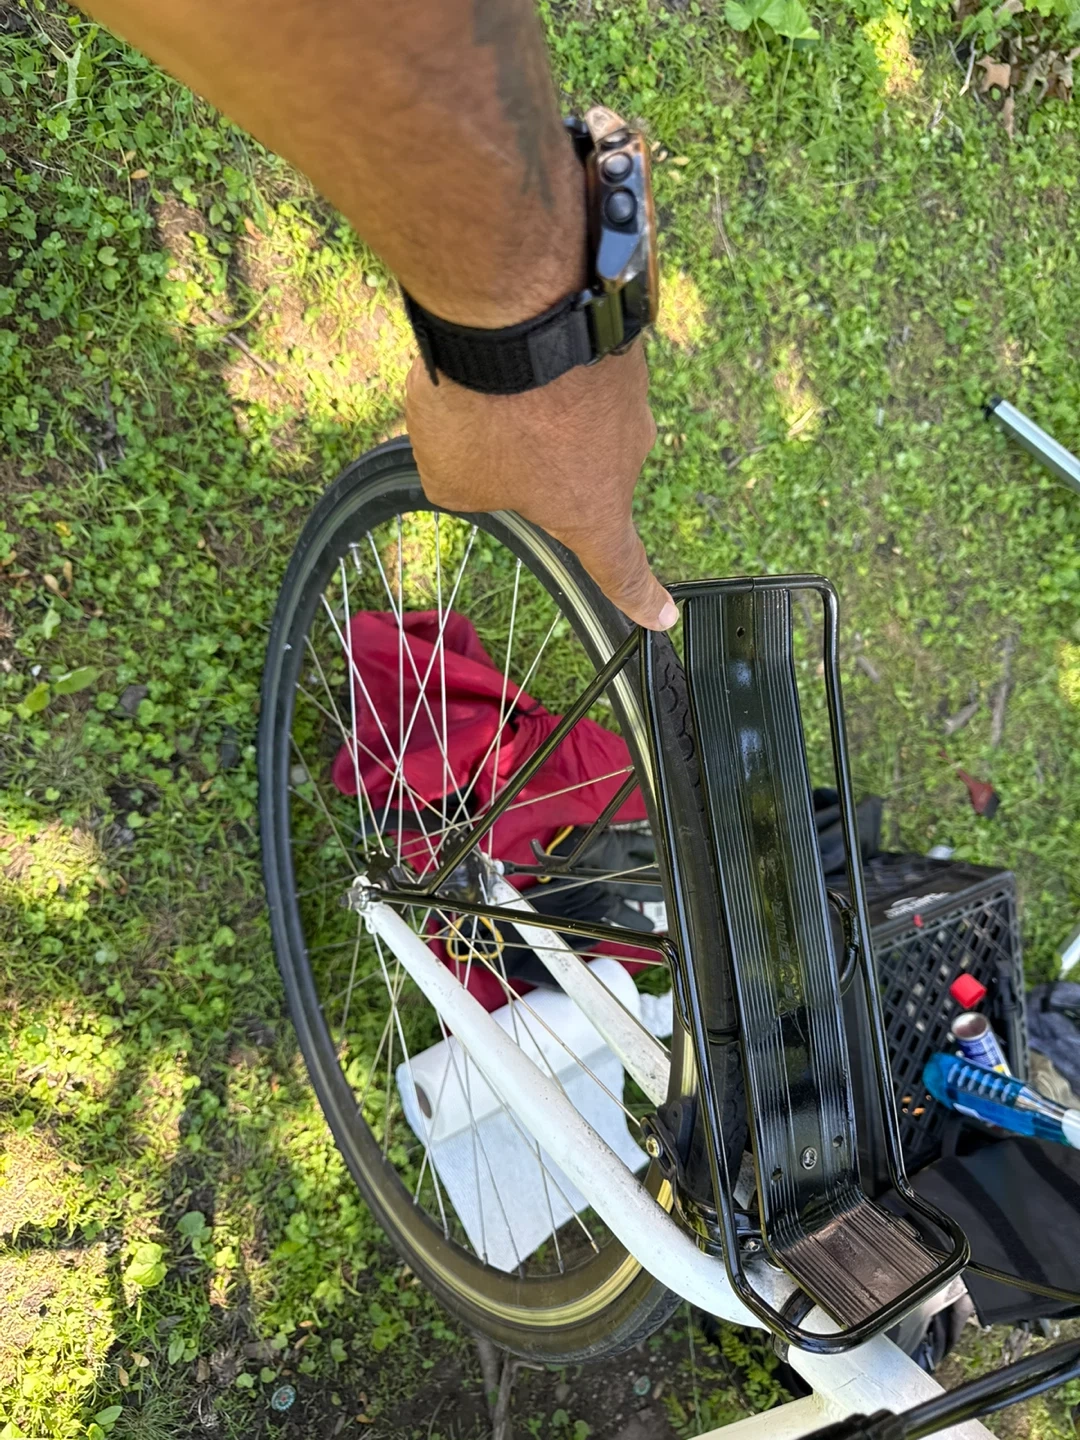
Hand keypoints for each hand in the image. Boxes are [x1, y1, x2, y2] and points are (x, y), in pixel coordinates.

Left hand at [405, 341, 676, 631]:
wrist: (519, 300)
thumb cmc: (486, 410)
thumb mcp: (452, 478)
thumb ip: (474, 492)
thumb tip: (487, 467)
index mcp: (593, 509)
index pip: (620, 568)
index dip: (639, 597)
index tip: (663, 616)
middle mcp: (626, 454)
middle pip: (579, 469)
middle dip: (533, 454)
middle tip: (482, 427)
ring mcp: (631, 393)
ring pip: (574, 410)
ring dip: (535, 399)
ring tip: (489, 373)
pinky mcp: (623, 340)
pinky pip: (576, 361)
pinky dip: (546, 356)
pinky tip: (511, 334)